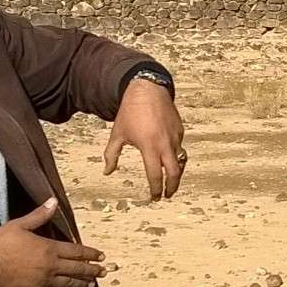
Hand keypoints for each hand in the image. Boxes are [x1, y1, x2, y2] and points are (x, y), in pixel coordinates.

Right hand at [0, 199, 105, 286]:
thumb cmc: (0, 245)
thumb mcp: (18, 225)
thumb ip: (39, 215)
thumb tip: (53, 201)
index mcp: (49, 248)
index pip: (76, 251)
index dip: (90, 254)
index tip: (101, 256)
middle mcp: (51, 266)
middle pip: (77, 269)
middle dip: (92, 270)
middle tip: (103, 272)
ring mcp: (45, 282)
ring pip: (69, 284)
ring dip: (82, 284)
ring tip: (91, 284)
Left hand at [105, 79, 185, 199]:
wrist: (147, 89)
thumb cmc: (130, 112)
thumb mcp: (118, 134)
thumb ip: (112, 155)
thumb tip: (107, 171)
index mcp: (149, 147)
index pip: (155, 175)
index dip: (155, 189)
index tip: (154, 197)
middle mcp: (165, 144)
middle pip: (174, 173)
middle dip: (171, 187)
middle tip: (167, 194)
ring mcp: (175, 137)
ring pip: (180, 160)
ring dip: (175, 172)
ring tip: (171, 180)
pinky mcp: (179, 130)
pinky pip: (180, 147)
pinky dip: (176, 155)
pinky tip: (170, 158)